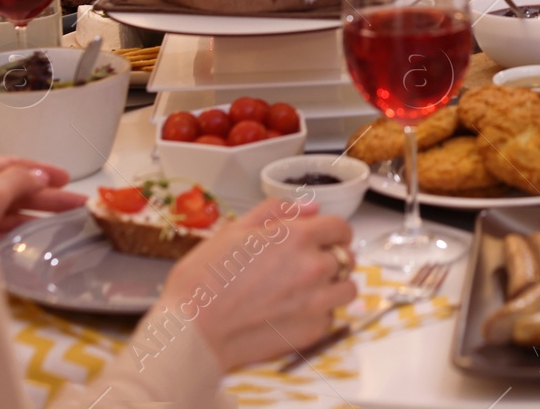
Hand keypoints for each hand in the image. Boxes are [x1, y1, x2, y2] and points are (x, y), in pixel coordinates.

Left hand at [0, 156, 84, 235]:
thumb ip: (19, 180)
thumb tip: (41, 177)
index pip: (11, 165)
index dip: (41, 170)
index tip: (66, 178)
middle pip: (15, 193)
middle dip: (48, 198)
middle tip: (79, 205)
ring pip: (10, 218)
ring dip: (37, 221)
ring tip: (65, 230)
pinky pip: (2, 240)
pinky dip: (21, 242)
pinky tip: (37, 247)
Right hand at [161, 198, 359, 371]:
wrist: (192, 333)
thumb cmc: (203, 281)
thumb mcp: (233, 230)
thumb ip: (275, 211)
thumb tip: (310, 207)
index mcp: (297, 237)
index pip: (340, 228)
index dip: (332, 232)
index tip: (324, 238)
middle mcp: (314, 267)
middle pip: (346, 257)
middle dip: (331, 257)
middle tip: (306, 266)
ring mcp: (316, 302)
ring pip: (347, 289)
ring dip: (333, 287)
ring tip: (308, 291)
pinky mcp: (312, 332)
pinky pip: (331, 317)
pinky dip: (319, 314)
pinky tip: (293, 313)